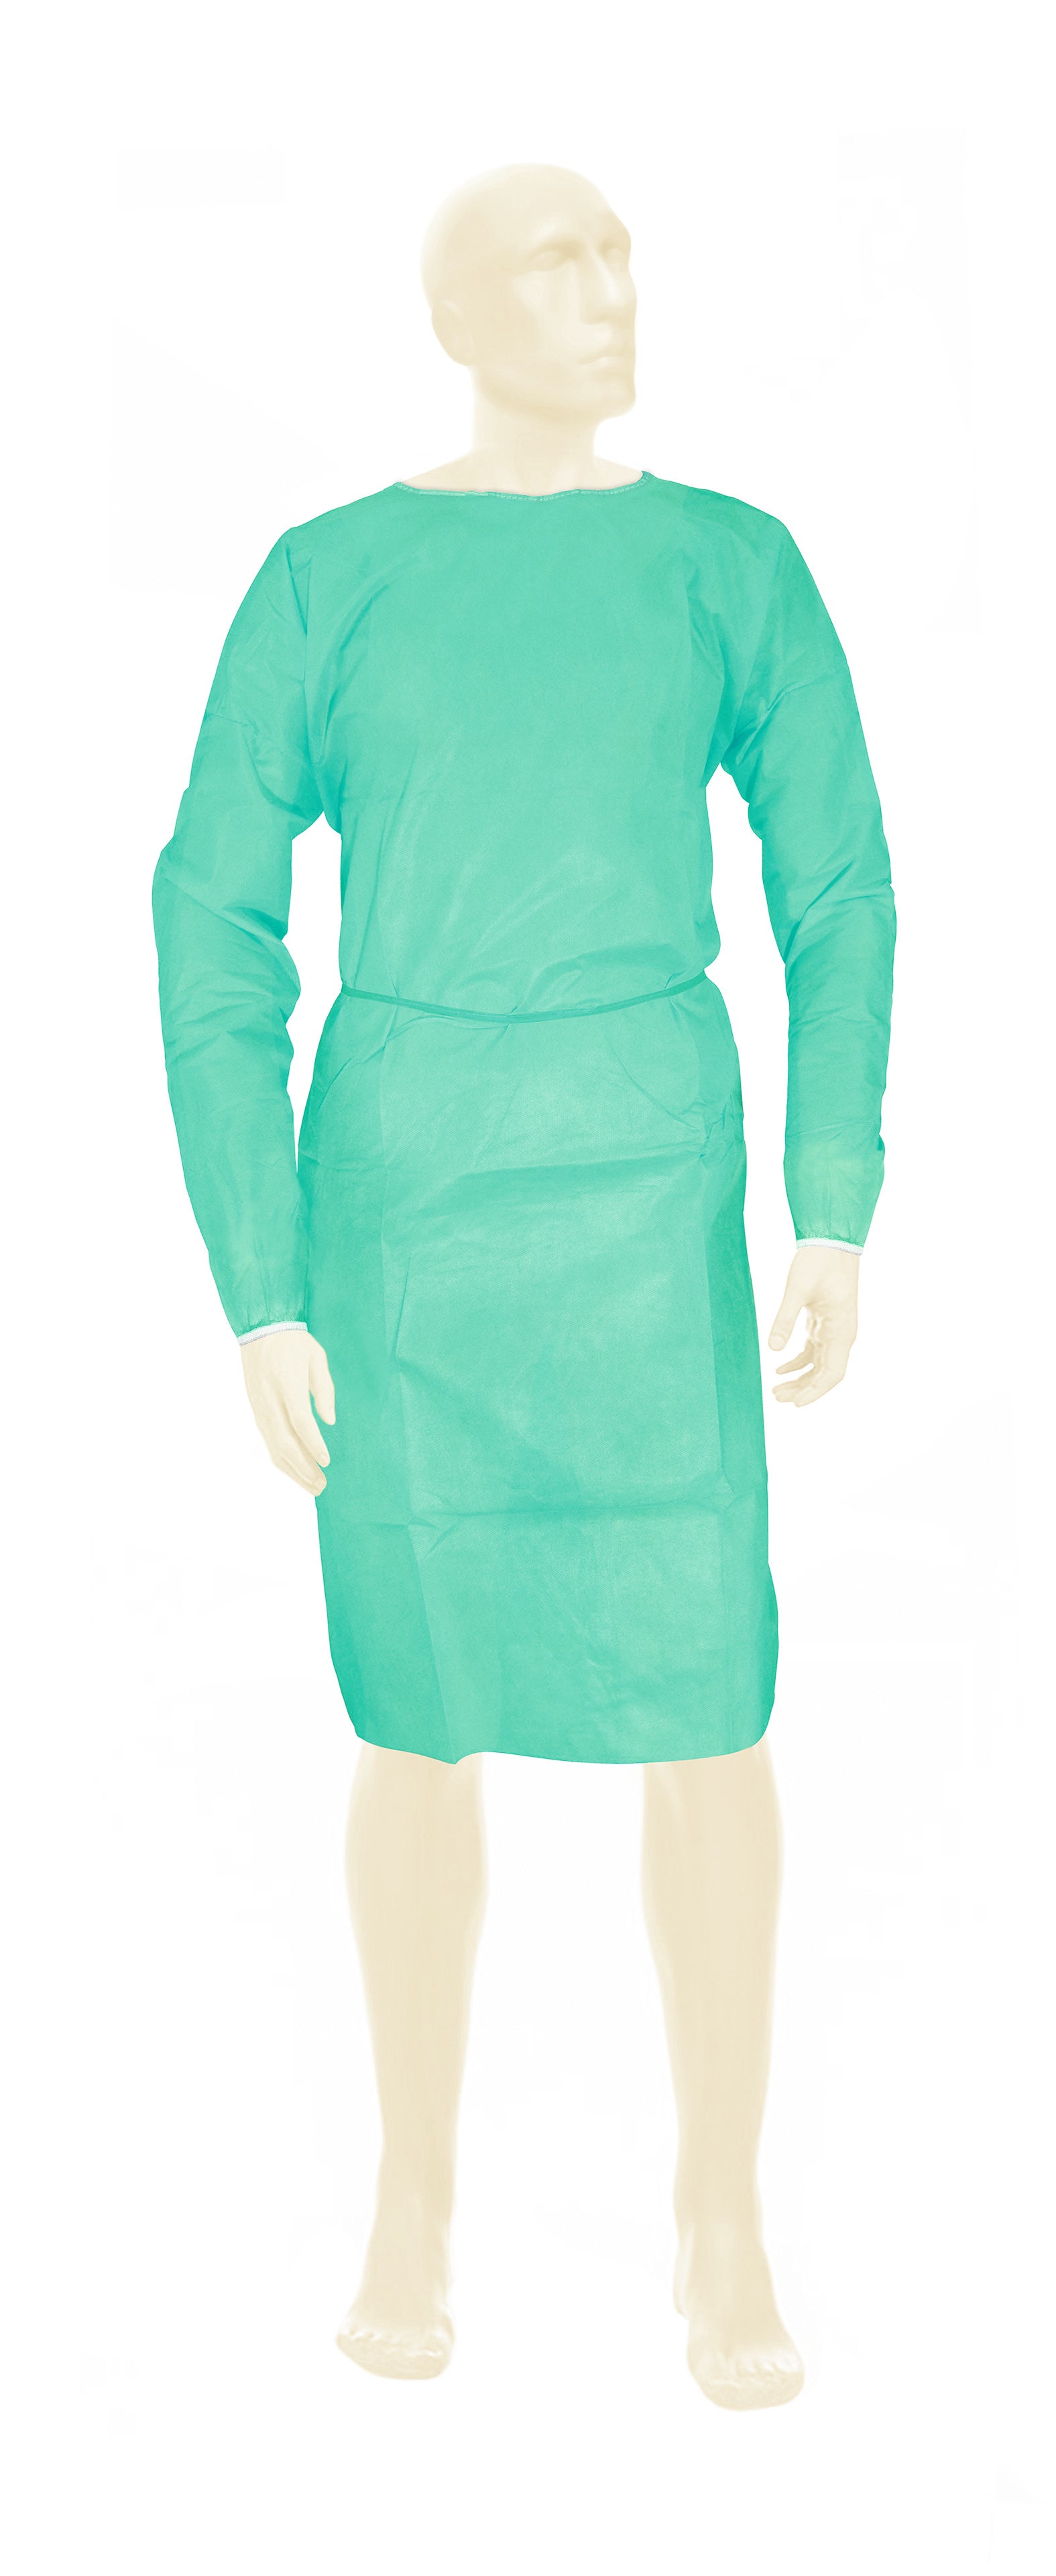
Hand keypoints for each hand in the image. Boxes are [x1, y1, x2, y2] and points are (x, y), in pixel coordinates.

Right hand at [240, 1329, 335, 1493]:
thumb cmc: (294, 1342)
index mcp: (287, 1384)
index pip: (300, 1422)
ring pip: (274, 1447)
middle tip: (323, 1485)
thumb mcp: (317, 1357)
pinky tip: (294, 1470)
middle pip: (286, 1442)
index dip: (313, 1444)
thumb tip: (329, 1421)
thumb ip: (325, 1389)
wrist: (260, 1329)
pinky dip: (281, 1460)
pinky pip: (268, 1441)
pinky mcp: (256, 1411)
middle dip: (305, 1468)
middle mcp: (270, 1400)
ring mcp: (260, 1408)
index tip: (327, 1461)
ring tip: (312, 1485)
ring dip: (293, 1470)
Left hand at [767, 1244, 858, 1406]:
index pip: (832, 1374)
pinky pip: (814, 1351)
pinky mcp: (825, 1322)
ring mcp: (834, 1329)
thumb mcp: (797, 1290)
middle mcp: (842, 1334)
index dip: (815, 1392)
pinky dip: (798, 1363)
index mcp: (842, 1331)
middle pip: (825, 1374)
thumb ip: (784, 1320)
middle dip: (803, 1390)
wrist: (832, 1239)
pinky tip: (779, 1369)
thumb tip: (771, 1349)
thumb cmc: (818, 1262)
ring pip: (819, 1365)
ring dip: (800, 1379)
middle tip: (777, 1398)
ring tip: (776, 1390)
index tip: (795, 1404)